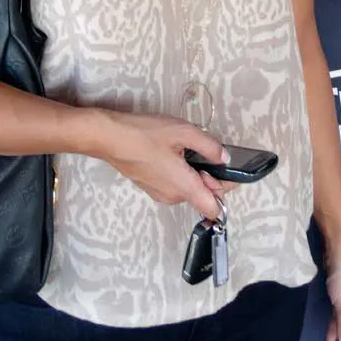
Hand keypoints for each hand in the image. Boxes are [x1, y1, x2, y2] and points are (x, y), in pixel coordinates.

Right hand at [95, 110, 231, 219]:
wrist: (110, 138)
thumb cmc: (145, 134)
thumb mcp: (184, 132)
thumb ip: (209, 146)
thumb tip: (225, 158)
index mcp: (184, 187)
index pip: (214, 208)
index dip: (226, 191)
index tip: (230, 172)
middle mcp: (173, 197)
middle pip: (202, 196)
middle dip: (210, 176)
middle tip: (205, 151)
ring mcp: (160, 194)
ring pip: (188, 189)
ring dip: (194, 173)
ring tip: (185, 148)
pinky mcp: (150, 187)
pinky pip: (174, 185)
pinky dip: (180, 173)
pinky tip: (173, 152)